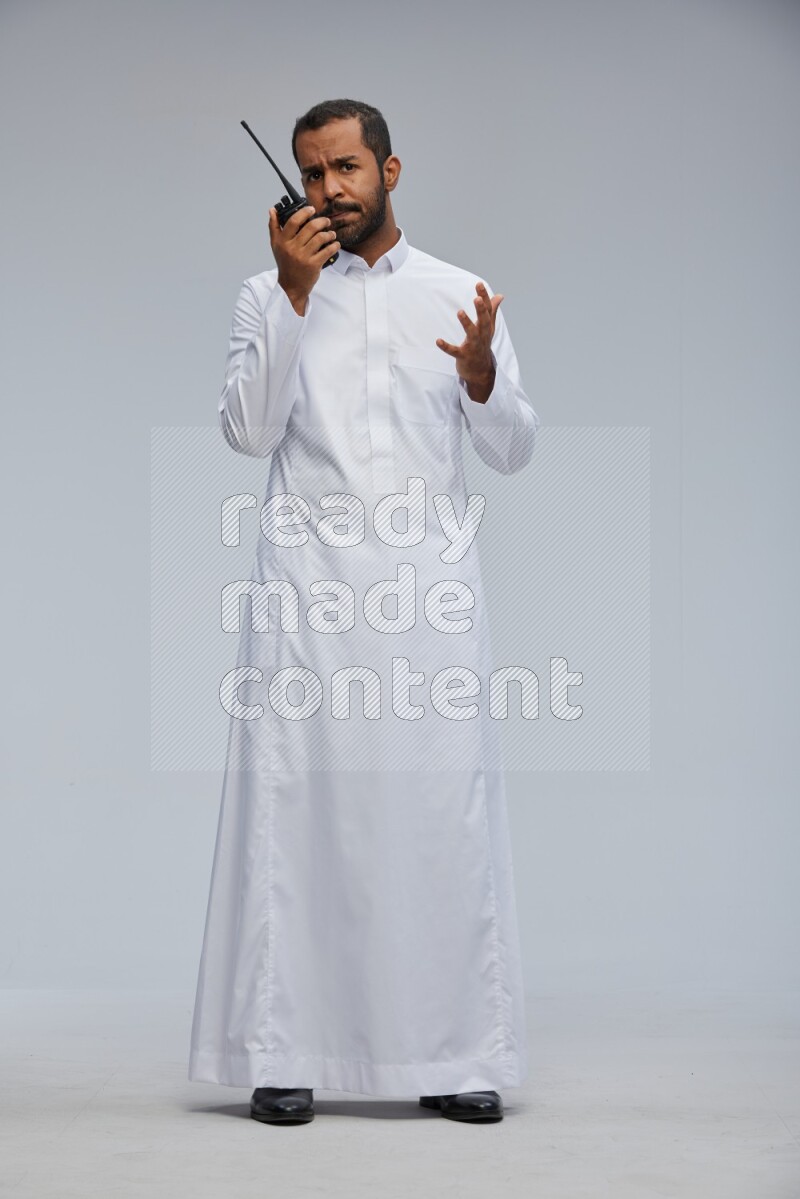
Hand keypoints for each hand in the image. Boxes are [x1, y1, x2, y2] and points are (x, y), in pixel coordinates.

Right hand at [269, 205, 339, 313]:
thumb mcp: (276, 246)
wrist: (291, 286)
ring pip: (321, 237)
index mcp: (283, 241)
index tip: (311, 209)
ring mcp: (303, 257)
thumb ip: (274, 227)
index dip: (304, 212)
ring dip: (329, 234)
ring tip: (331, 234)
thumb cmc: (285, 264)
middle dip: (322, 221)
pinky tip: (335, 244)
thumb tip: (272, 210)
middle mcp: (292, 248)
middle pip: (310, 227)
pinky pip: (327, 251)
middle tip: (326, 221)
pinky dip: (334, 246)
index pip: (293, 221)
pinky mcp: (313, 265)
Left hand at [435, 282, 502, 398]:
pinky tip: (438, 341)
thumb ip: (492, 311)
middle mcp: (482, 336)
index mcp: (487, 328)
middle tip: (476, 298)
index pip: (488, 311)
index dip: (484, 297)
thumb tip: (500, 295)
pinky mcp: (464, 357)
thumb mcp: (489, 328)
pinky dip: (446, 347)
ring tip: (459, 312)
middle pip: (483, 321)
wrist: (480, 372)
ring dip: (466, 324)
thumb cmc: (482, 346)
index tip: (479, 284)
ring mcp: (473, 347)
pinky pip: (454, 351)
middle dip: (481, 310)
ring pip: (471, 335)